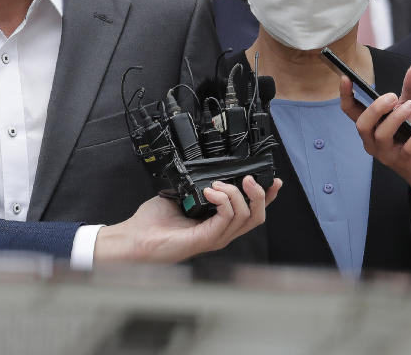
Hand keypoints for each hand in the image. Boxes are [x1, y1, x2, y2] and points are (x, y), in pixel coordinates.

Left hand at [94, 176, 282, 263]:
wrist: (136, 238)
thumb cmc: (154, 222)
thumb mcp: (183, 195)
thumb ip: (200, 186)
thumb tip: (211, 171)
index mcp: (219, 223)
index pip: (252, 212)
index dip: (268, 197)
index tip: (274, 180)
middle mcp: (222, 232)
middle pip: (257, 216)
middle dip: (260, 194)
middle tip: (248, 178)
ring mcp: (216, 237)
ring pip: (246, 215)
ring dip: (236, 193)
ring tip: (217, 185)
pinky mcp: (207, 239)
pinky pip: (228, 217)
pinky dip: (224, 199)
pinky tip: (210, 192)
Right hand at [339, 64, 410, 218]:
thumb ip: (410, 88)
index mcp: (370, 125)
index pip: (350, 110)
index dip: (345, 94)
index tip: (345, 77)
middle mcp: (372, 140)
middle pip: (362, 125)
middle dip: (376, 108)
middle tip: (393, 97)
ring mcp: (386, 153)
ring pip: (381, 135)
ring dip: (396, 118)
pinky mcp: (403, 162)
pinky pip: (407, 149)